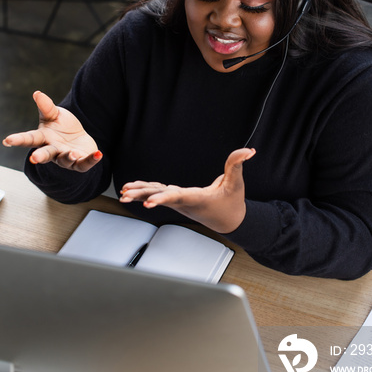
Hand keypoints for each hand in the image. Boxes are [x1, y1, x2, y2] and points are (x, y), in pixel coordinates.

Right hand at [2, 90, 101, 171]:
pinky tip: (99, 154)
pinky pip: (85, 163)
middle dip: (40, 156)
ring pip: (65, 160)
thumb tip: (37, 93)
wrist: (78, 138)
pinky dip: (92, 159)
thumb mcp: (55, 114)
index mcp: (43, 138)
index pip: (29, 138)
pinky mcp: (80, 162)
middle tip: (34, 159)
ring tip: (72, 153)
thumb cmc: (62, 126)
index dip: (18, 140)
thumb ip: (46, 106)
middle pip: (45, 154)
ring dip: (68, 157)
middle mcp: (53, 150)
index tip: (7, 141)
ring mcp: (65, 158)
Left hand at [119, 147, 255, 232]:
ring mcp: (180, 202)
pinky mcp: (178, 199)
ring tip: (123, 193)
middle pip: (160, 198)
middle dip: (142, 196)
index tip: (147, 203)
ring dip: (139, 194)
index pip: (176, 198)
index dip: (161, 199)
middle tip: (125, 196)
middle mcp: (185, 202)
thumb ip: (238, 165)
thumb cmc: (232, 203)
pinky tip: (133, 189)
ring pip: (157, 196)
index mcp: (196, 199)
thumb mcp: (237, 183)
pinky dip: (146, 191)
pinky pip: (159, 194)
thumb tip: (248, 150)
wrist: (231, 221)